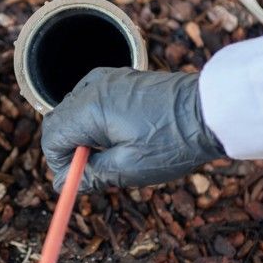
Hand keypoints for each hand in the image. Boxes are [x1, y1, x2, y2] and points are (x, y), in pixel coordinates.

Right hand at [41, 68, 224, 191]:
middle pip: (58, 120)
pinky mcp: (120, 79)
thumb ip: (90, 175)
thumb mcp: (128, 168)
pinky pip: (91, 100)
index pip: (51, 136)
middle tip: (93, 170)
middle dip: (68, 148)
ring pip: (73, 110)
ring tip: (112, 153)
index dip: (58, 163)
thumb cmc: (173, 141)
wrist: (211, 111)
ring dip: (82, 134)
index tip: (78, 179)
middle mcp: (92, 87)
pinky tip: (119, 134)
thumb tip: (63, 184)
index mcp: (89, 108)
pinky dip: (94, 120)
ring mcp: (106, 79)